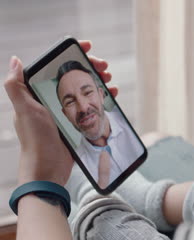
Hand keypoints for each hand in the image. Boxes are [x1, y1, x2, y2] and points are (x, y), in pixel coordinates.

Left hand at [3, 40, 116, 185]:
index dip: (71, 54)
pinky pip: (92, 105)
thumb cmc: (35, 141)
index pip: (55, 66)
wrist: (48, 171)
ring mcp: (66, 111)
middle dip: (90, 67)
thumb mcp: (25, 111)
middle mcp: (51, 99)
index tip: (87, 48)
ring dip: (99, 81)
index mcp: (38, 93)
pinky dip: (102, 98)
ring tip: (110, 81)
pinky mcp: (77, 123)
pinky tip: (111, 96)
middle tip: (105, 68)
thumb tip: (16, 60)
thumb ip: (16, 86)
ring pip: (85, 89)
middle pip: (74, 76)